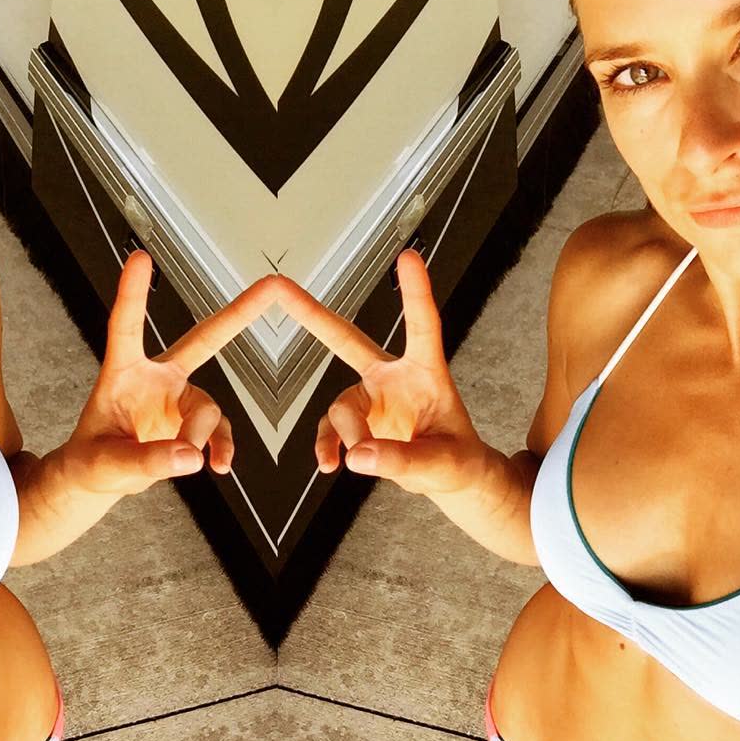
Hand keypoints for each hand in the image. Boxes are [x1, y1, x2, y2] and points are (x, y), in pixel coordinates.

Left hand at [63, 251, 276, 496]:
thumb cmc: (91, 461)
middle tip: (270, 287)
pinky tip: (219, 464)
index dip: (133, 293)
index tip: (140, 258)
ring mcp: (177, 398)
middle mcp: (156, 378)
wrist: (99, 480)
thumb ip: (147, 461)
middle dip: (237, 314)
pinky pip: (219, 430)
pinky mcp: (190, 421)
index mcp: (123, 374)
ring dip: (201, 435)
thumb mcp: (107, 464)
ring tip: (188, 460)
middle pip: (202, 340)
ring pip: (208, 407)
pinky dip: (222, 447)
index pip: (127, 327)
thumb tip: (191, 456)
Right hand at [274, 250, 486, 495]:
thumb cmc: (458, 462)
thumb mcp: (442, 464)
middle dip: (313, 315)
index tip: (408, 258)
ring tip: (357, 458)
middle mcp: (392, 378)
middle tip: (281, 287)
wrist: (450, 481)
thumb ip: (402, 459)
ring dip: (346, 433)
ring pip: (340, 405)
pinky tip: (330, 463)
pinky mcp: (358, 423)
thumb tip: (358, 455)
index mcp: (425, 373)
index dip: (415, 292)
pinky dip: (326, 446)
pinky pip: (329, 429)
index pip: (421, 326)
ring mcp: (372, 399)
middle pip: (347, 339)